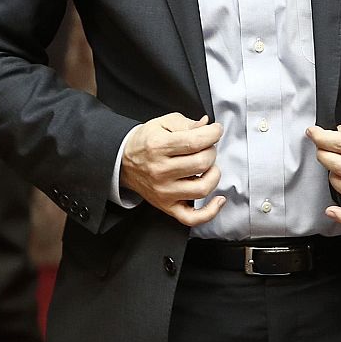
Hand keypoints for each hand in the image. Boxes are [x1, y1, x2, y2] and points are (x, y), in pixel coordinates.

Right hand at [120, 113, 226, 227]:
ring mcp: (164, 191)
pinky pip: (192, 218)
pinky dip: (210, 211)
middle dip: (212, 151)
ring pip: (202, 188)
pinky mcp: (167, 206)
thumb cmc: (145, 143)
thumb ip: (186, 123)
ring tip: (208, 167)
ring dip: (213, 174)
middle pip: (202, 163)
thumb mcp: (162, 124)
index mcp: (159, 147)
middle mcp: (161, 171)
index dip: (213, 133)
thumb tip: (207, 125)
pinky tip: (217, 199)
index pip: (195, 141)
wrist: (123, 162)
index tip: (216, 130)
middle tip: (207, 147)